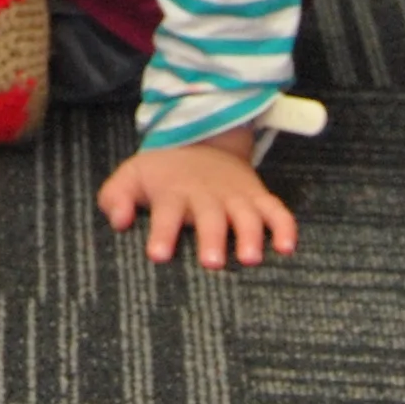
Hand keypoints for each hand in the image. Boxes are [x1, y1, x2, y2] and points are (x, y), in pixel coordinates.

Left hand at [97, 128, 296, 267]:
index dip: (162, 232)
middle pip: (210, 217)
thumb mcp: (131, 177)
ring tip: (251, 259)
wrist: (201, 140)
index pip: (166, 212)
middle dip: (211, 238)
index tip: (158, 255)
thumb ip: (116, 198)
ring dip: (250, 235)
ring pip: (246, 215)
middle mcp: (206, 195)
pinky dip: (285, 227)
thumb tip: (119, 220)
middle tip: (211, 263)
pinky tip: (288, 248)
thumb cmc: (162, 173)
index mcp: (173, 193)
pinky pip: (277, 211)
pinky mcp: (258, 198)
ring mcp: (235, 196)